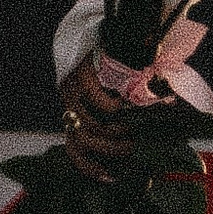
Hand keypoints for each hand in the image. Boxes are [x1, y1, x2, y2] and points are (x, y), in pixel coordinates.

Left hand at [59, 51, 141, 180]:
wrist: (128, 35)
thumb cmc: (131, 75)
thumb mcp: (125, 106)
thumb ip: (127, 128)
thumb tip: (143, 159)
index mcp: (77, 114)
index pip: (74, 149)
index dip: (90, 166)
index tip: (111, 178)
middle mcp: (70, 103)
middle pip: (82, 141)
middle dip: (109, 150)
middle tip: (132, 149)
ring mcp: (73, 89)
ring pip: (92, 126)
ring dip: (116, 132)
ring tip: (134, 130)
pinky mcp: (82, 75)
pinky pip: (100, 104)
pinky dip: (116, 111)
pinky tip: (128, 106)